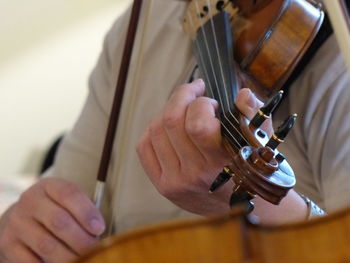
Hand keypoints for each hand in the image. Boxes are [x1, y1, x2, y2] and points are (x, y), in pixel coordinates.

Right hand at [0, 178, 104, 262]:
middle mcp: (30, 201)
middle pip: (59, 221)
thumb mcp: (68, 201)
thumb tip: (98, 229)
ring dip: (69, 256)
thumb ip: (83, 209)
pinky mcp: (8, 243)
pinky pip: (31, 261)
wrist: (22, 220)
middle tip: (95, 248)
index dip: (86, 212)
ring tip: (84, 258)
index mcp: (48, 186)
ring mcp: (17, 222)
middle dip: (81, 239)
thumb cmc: (56, 210)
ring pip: (47, 245)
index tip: (99, 228)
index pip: (69, 194)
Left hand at [137, 79, 270, 215]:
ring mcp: (174, 182)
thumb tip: (242, 93)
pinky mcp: (161, 185)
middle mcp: (195, 175)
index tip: (212, 101)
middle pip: (172, 122)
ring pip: (156, 130)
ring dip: (168, 110)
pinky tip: (168, 126)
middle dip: (182, 96)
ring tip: (183, 108)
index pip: (198, 126)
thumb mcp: (260, 142)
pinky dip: (153, 128)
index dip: (201, 103)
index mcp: (221, 163)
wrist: (238, 209)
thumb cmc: (249, 171)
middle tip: (194, 91)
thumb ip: (253, 116)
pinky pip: (144, 146)